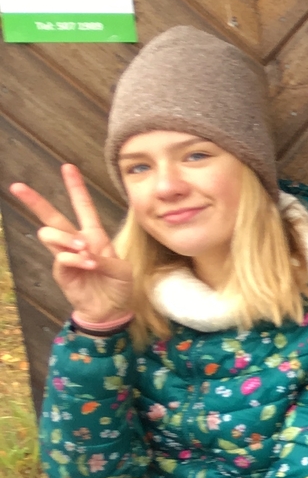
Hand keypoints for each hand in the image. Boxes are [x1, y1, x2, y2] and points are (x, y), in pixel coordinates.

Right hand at [10, 165, 133, 324]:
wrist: (111, 310)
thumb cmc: (118, 286)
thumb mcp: (121, 269)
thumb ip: (104, 256)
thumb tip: (83, 249)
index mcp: (94, 235)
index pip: (83, 207)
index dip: (76, 188)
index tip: (68, 167)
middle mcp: (76, 242)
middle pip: (51, 217)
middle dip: (34, 201)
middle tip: (17, 187)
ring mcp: (65, 255)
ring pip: (50, 234)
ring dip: (67, 239)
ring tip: (85, 251)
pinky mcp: (60, 270)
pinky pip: (61, 257)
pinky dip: (74, 258)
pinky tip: (88, 265)